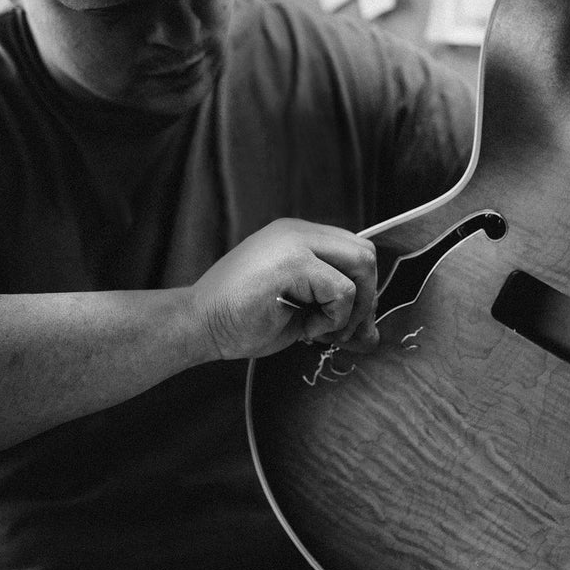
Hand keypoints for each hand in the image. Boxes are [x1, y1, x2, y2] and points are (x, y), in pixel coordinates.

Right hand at [190, 218, 378, 359]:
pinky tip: (304, 328)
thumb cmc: (239, 321)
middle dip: (366, 299)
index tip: (346, 325)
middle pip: (365, 254)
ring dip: (351, 310)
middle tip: (342, 332)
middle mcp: (297, 232)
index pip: (354, 251)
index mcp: (297, 237)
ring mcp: (294, 242)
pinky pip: (342, 290)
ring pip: (361, 267)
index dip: (362, 290)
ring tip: (321, 330)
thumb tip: (372, 337)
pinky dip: (332, 318)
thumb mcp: (299, 315)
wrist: (198, 325)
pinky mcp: (292, 262)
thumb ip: (336, 316)